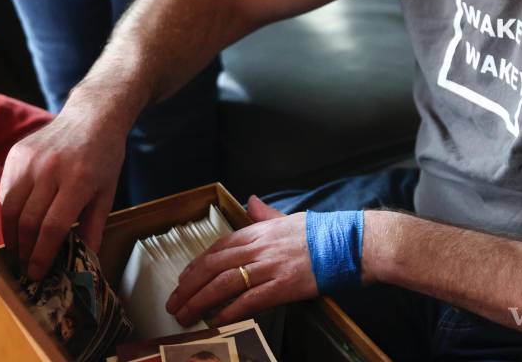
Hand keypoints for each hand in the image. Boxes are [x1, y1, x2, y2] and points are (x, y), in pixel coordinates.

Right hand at [0, 104, 125, 278]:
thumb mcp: (107, 193)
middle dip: (25, 251)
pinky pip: (5, 192)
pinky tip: (17, 224)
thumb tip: (84, 263)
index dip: (42, 255)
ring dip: (11, 236)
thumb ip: (93, 228)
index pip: (52, 227)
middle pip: (28, 222)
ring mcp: (29, 160)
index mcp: (77, 181)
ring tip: (19, 251)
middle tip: (26, 268)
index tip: (37, 274)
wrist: (91, 117)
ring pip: (10, 209)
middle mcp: (49, 169)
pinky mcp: (16, 154)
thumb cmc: (104, 157)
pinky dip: (8, 213)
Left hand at [166, 196, 317, 326]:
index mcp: (257, 232)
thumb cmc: (320, 233)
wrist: (348, 244)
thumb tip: (250, 200)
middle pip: (213, 266)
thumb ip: (264, 213)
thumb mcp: (288, 218)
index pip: (217, 247)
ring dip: (199, 301)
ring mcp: (269, 267)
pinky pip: (248, 300)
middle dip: (188, 286)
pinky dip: (228, 312)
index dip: (196, 265)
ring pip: (223, 284)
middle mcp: (258, 248)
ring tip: (185, 315)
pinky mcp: (282, 286)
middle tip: (173, 303)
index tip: (183, 279)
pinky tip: (214, 321)